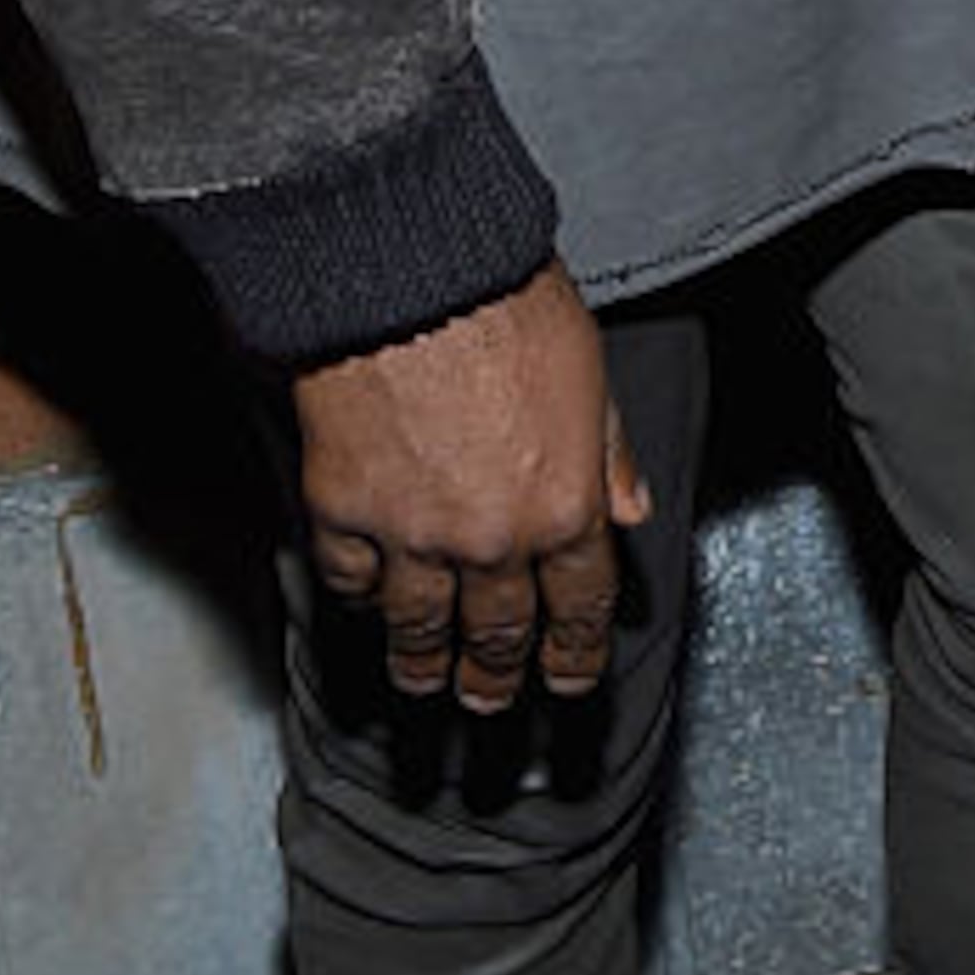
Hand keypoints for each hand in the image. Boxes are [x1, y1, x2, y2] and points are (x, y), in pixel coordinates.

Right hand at [294, 261, 648, 713]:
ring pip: (419, 627)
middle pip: (499, 633)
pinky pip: (352, 582)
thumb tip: (631, 510)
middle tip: (492, 703)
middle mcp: (493, 539)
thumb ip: (610, 453)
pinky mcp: (343, 512)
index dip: (576, 654)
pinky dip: (361, 599)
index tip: (570, 680)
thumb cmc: (505, 302)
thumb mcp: (590, 373)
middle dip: (499, 677)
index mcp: (566, 507)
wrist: (407, 271)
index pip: (581, 608)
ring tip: (424, 682)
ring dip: (423, 665)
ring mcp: (413, 535)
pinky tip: (367, 605)